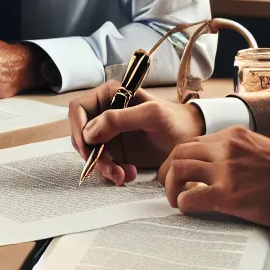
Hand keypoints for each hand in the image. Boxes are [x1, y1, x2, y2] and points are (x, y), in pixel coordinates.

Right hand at [68, 82, 205, 184]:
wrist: (190, 139)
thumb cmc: (176, 121)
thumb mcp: (152, 116)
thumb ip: (120, 119)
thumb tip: (89, 133)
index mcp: (110, 95)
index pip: (79, 109)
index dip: (78, 129)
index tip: (89, 148)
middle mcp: (105, 112)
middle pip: (82, 134)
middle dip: (92, 155)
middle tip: (110, 168)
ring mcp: (109, 133)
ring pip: (90, 153)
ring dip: (103, 167)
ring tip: (123, 174)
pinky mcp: (116, 150)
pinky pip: (102, 163)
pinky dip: (111, 172)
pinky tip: (128, 174)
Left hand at [159, 128, 269, 229]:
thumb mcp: (263, 151)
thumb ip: (239, 155)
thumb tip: (219, 170)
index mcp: (235, 135)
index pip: (193, 142)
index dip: (180, 160)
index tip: (178, 175)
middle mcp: (227, 147)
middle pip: (179, 152)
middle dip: (168, 172)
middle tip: (170, 190)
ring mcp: (227, 169)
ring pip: (178, 170)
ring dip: (171, 189)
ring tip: (177, 202)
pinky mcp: (229, 194)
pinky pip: (189, 197)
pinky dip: (183, 204)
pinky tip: (190, 210)